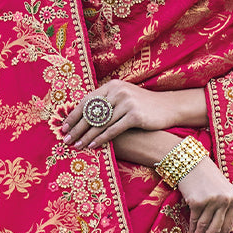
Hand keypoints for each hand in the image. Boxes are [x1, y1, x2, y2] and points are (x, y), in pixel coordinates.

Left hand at [62, 82, 205, 149]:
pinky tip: (92, 146)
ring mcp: (126, 103)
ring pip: (100, 123)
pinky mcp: (134, 115)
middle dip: (76, 127)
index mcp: (112, 86)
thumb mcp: (124, 98)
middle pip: (91, 112)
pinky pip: (112, 130)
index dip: (73, 115)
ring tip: (76, 146)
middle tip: (65, 139)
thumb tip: (85, 116)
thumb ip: (107, 103)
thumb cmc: (143, 106)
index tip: (63, 127)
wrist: (169, 107)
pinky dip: (101, 139)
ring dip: (86, 136)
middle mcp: (117, 92)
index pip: (87, 101)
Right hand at [177, 156, 232, 232]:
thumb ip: (223, 210)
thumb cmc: (206, 179)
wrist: (190, 162)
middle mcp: (225, 201)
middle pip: (216, 231)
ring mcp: (212, 201)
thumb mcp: (221, 192)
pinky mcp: (197, 201)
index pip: (228, 227)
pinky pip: (194, 222)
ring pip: (204, 228)